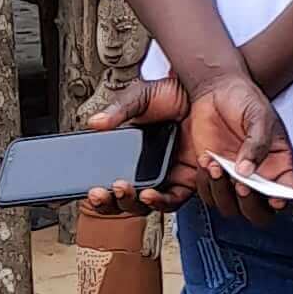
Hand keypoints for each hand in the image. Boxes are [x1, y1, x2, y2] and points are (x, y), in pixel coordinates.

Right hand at [79, 67, 187, 214]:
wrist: (205, 89)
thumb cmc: (172, 94)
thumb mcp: (140, 98)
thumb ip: (118, 111)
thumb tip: (94, 122)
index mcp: (130, 154)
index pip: (108, 181)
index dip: (97, 193)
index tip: (87, 190)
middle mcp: (147, 169)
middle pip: (124, 200)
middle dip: (108, 202)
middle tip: (99, 192)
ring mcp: (168, 177)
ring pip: (145, 204)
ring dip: (130, 203)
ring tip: (122, 189)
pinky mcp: (188, 179)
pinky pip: (173, 200)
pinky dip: (160, 201)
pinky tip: (150, 193)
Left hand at [181, 69, 292, 218]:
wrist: (215, 90)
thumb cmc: (245, 100)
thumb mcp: (259, 116)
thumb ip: (258, 143)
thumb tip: (247, 172)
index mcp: (279, 165)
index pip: (289, 195)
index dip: (284, 203)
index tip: (275, 198)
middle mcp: (258, 179)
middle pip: (260, 213)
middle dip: (250, 204)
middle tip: (242, 185)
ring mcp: (234, 180)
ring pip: (232, 208)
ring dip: (223, 192)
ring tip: (217, 166)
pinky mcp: (213, 177)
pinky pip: (208, 195)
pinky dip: (205, 184)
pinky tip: (206, 161)